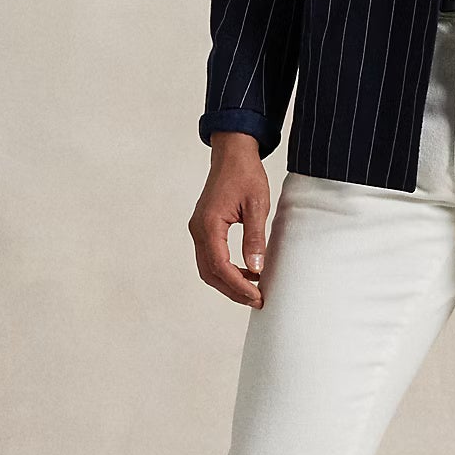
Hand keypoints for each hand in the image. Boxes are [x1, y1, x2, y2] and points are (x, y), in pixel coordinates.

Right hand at [190, 134, 270, 305]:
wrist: (232, 153)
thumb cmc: (245, 174)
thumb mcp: (256, 206)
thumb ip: (255, 238)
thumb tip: (256, 268)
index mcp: (209, 224)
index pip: (220, 266)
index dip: (238, 285)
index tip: (257, 296)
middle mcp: (198, 229)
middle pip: (210, 273)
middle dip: (232, 290)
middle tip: (256, 300)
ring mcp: (199, 229)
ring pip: (208, 268)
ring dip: (229, 282)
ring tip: (253, 290)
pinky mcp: (204, 228)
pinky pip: (211, 256)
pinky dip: (226, 269)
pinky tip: (248, 271)